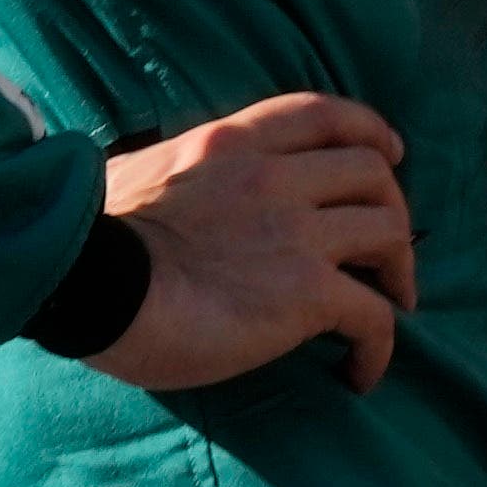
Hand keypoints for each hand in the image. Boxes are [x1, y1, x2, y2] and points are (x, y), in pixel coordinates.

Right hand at [82, 93, 418, 396]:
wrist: (87, 282)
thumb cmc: (93, 236)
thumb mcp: (143, 171)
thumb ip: (184, 170)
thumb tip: (176, 184)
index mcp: (234, 141)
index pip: (325, 114)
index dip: (371, 131)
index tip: (390, 154)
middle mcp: (276, 176)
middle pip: (372, 173)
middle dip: (392, 208)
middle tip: (385, 250)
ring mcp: (297, 233)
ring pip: (389, 234)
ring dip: (399, 271)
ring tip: (390, 305)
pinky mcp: (305, 294)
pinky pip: (374, 316)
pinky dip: (380, 345)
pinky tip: (361, 372)